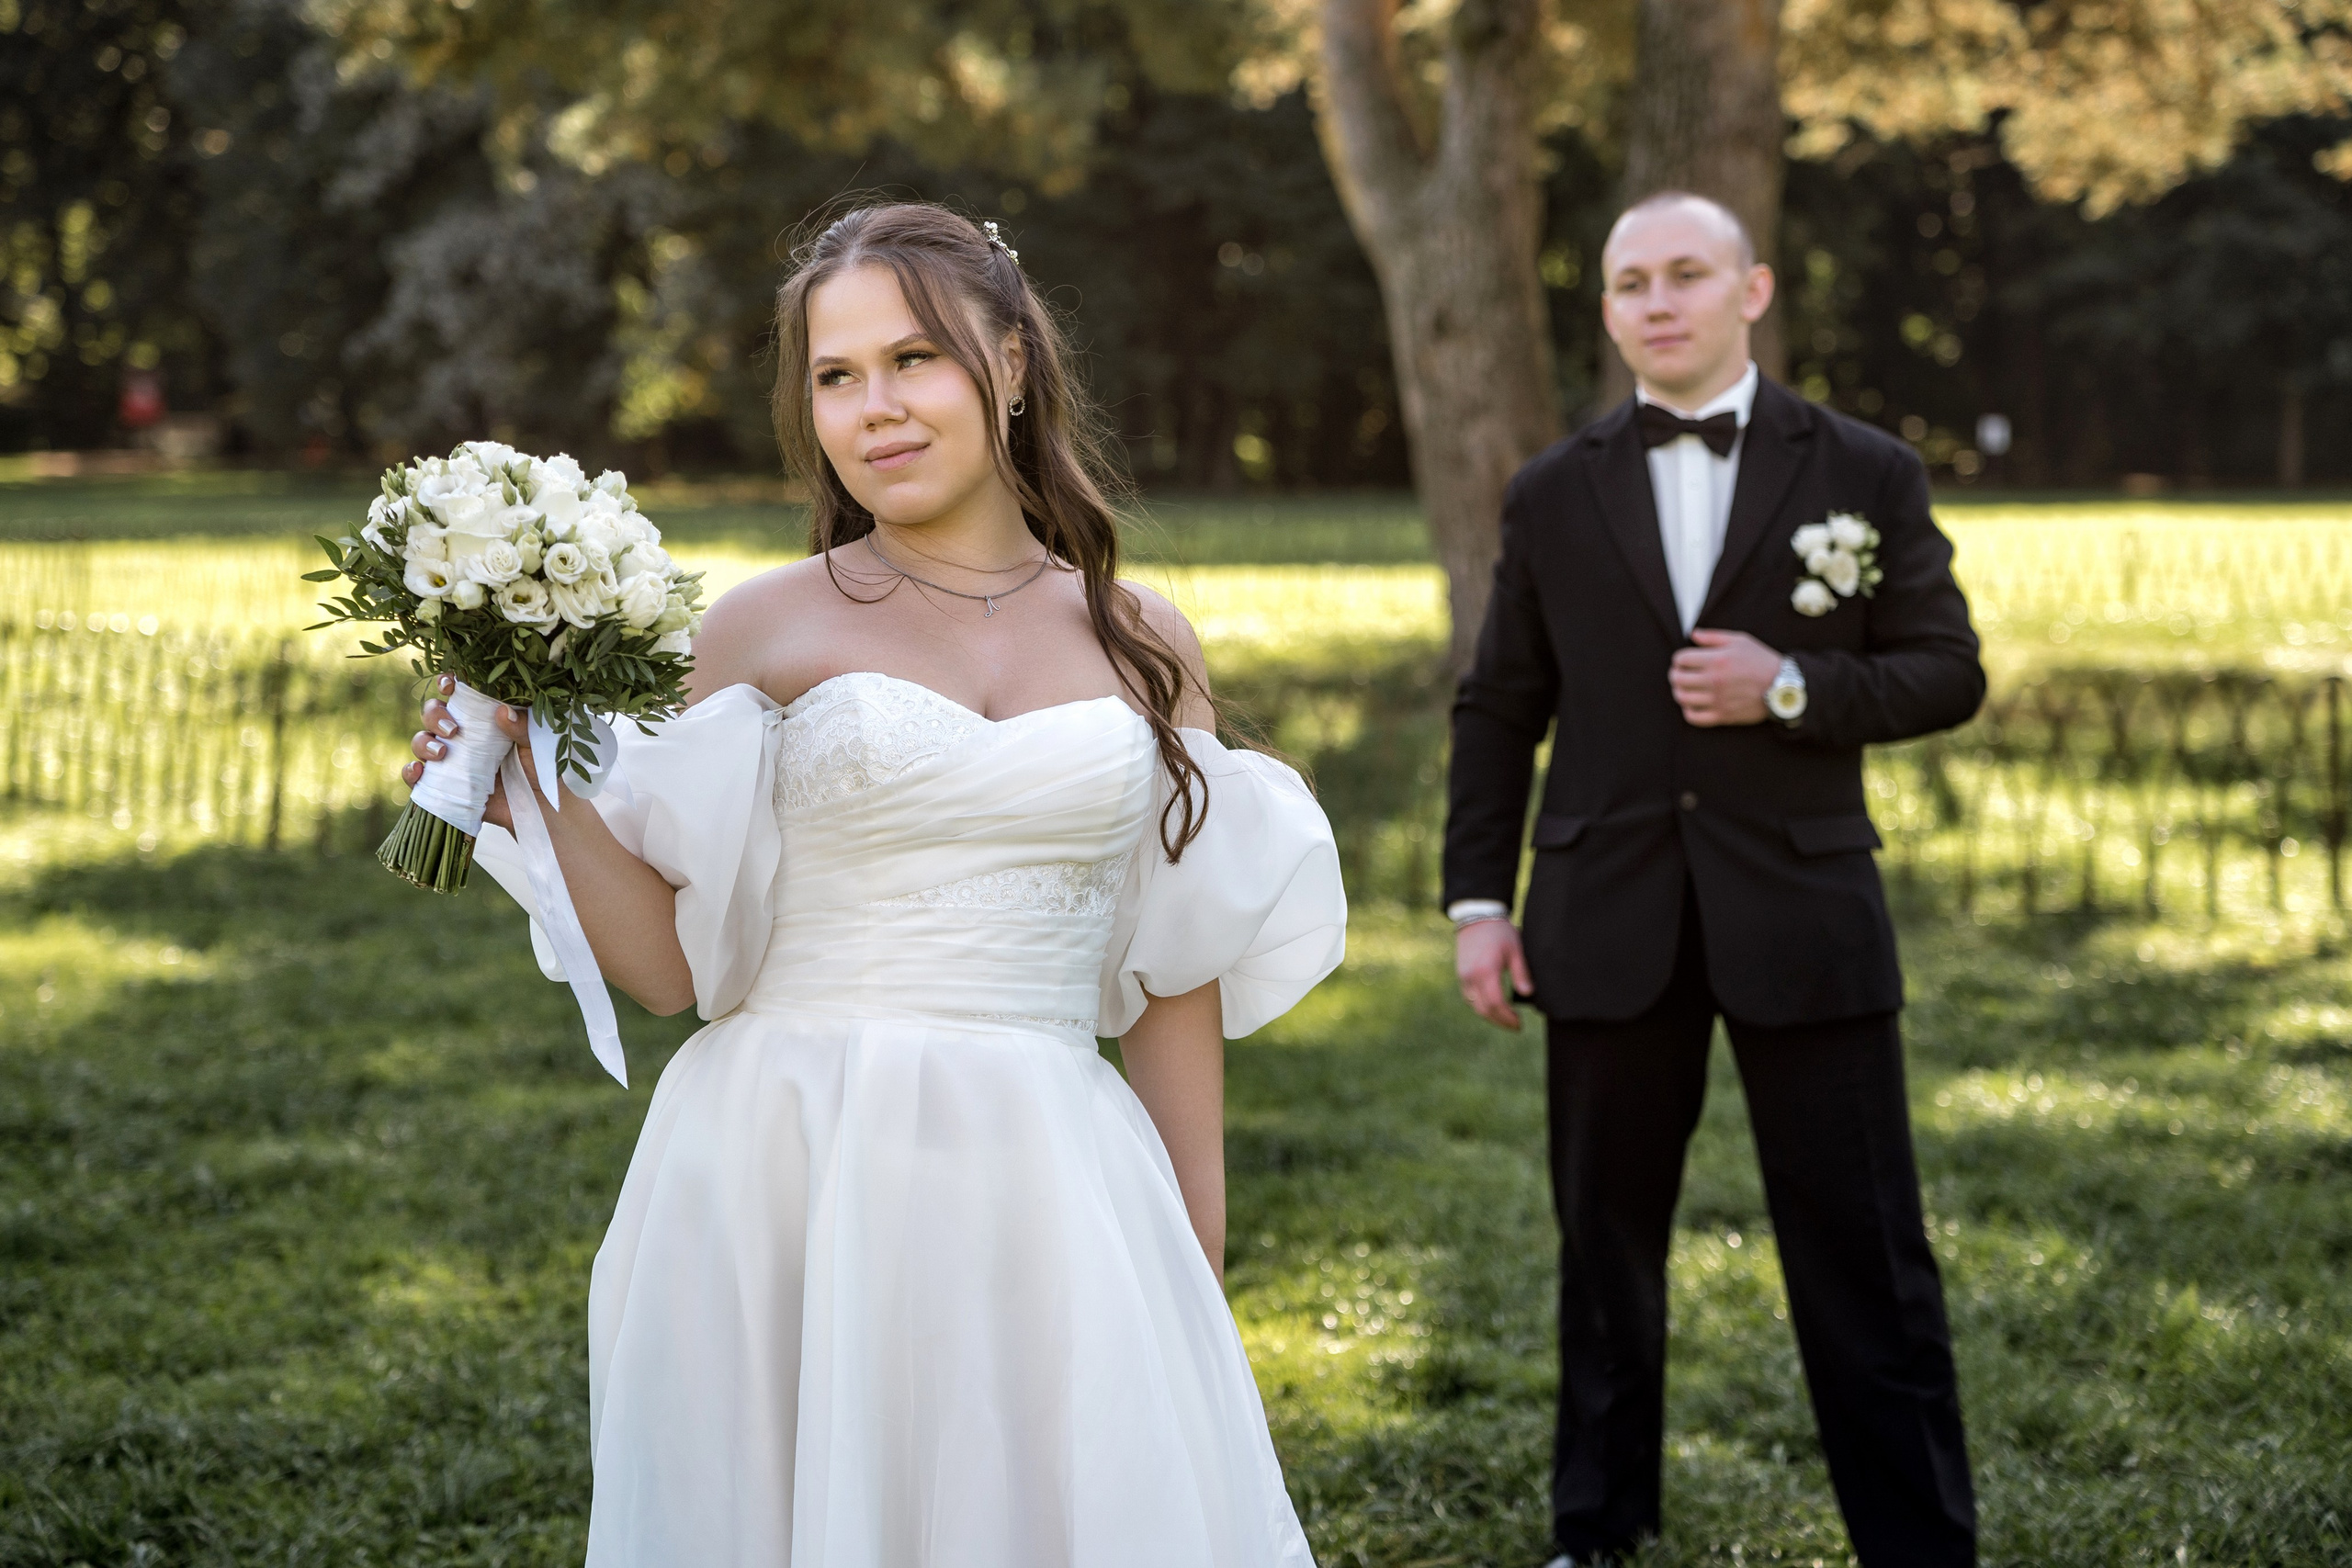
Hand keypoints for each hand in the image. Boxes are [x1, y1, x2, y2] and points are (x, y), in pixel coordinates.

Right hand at [401, 673, 533, 831]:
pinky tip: (418, 771)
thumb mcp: (537, 744)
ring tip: (442, 752)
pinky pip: (416, 777)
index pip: (457, 694)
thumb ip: (523, 727)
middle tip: (453, 730)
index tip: (449, 686)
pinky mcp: (443, 786)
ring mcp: (449, 760)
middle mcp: (461, 735)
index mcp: (481, 718)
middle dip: (434, 715)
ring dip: (424, 743)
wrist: (538, 808)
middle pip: (432, 714)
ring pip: (421, 742)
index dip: (446, 684)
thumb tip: (503, 711)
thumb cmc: (538, 769)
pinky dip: (410, 772)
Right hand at [1455, 918, 1533, 1029]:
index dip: (1507, 1017)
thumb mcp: (1515, 950)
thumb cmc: (1499, 932)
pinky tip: (1494, 1006)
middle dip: (1500, 1021)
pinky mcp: (1461, 975)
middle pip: (1484, 1009)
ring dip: (1490, 1015)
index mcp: (1486, 971)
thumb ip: (1521, 973)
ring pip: (1475, 1006)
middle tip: (1515, 1026)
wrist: (1476, 917)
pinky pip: (1470, 998)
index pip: (1496, 1003)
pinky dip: (1482, 1006)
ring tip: (1506, 1018)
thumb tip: (1527, 994)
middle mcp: (1471, 977)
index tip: (1519, 1024)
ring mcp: (1463, 977)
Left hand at [1669, 628, 1779, 725]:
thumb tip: (1693, 634)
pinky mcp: (1723, 715)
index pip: (1681, 659)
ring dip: (1680, 692)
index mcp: (1717, 660)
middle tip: (1680, 674)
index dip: (1679, 659)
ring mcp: (1717, 700)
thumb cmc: (1762, 661)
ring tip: (1686, 689)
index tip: (1684, 661)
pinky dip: (1688, 711)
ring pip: (1682, 698)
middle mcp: (1714, 680)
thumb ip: (1714, 637)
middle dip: (1675, 675)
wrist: (1783, 686)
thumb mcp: (1740, 641)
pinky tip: (1694, 704)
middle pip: (1677, 679)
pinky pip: (1693, 717)